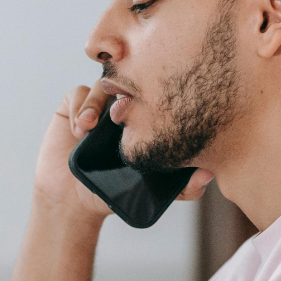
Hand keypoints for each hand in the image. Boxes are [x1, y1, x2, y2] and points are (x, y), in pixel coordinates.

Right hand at [34, 81, 214, 216]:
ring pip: (103, 84)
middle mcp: (124, 105)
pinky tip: (79, 131)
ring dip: (96, 103)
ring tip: (90, 126)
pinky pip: (78, 94)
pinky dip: (79, 108)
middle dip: (125, 91)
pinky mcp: (73, 104)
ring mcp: (99, 103)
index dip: (156, 97)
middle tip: (119, 115)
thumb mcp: (148, 191)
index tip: (152, 116)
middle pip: (130, 81)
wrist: (72, 199)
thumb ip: (180, 188)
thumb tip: (208, 176)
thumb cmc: (112, 192)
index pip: (156, 96)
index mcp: (146, 119)